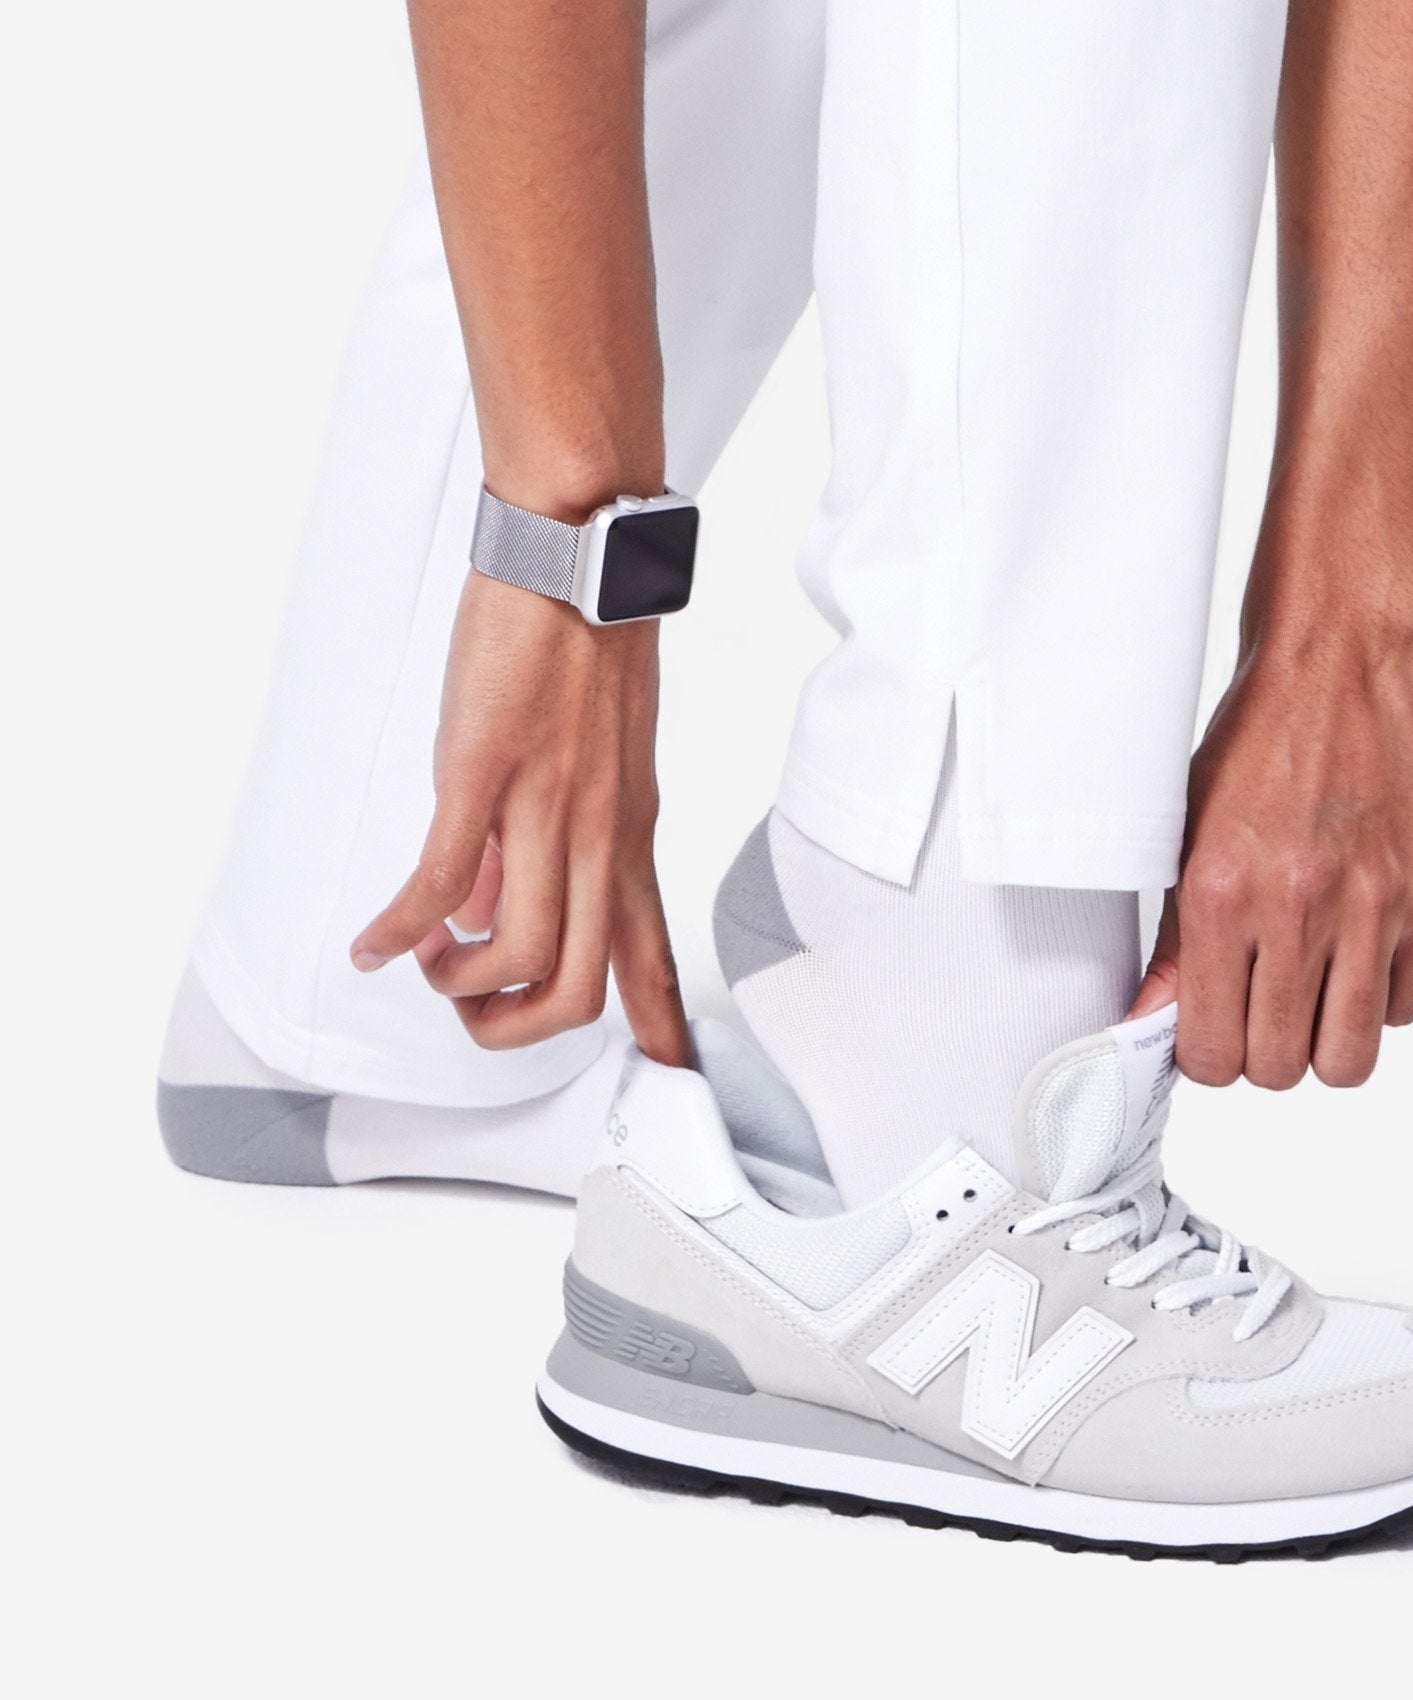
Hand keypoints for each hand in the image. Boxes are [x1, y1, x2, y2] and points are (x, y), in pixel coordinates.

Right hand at [349, 567, 689, 1063]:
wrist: (580, 557)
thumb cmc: (586, 653)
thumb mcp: (598, 763)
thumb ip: (556, 842)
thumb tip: (492, 906)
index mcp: (629, 833)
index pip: (653, 953)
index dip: (662, 1024)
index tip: (674, 1073)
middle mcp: (600, 835)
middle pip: (577, 986)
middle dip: (516, 1027)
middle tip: (473, 1010)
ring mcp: (547, 808)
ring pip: (516, 954)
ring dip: (457, 984)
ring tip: (428, 961)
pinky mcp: (486, 775)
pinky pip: (443, 884)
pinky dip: (402, 931)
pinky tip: (374, 946)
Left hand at [1130, 636, 1412, 1088]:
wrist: (1340, 677)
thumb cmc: (1255, 755)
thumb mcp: (1184, 843)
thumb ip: (1171, 949)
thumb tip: (1149, 1027)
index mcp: (1223, 894)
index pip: (1214, 1052)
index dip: (1209, 1057)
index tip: (1212, 1035)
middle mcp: (1302, 906)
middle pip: (1283, 1068)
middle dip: (1265, 1054)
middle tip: (1259, 1011)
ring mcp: (1379, 906)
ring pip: (1350, 1058)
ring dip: (1323, 1042)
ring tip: (1309, 994)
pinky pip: (1405, 1007)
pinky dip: (1379, 997)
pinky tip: (1355, 948)